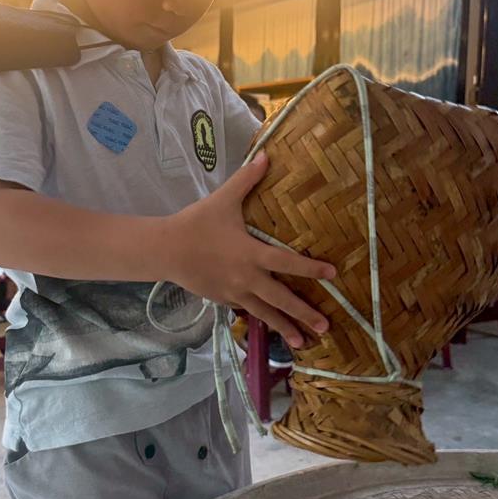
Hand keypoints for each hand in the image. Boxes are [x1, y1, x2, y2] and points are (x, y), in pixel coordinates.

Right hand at [166, 151, 334, 347]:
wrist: (165, 250)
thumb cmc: (196, 223)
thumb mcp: (223, 199)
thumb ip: (247, 179)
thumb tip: (267, 154)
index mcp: (251, 253)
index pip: (287, 262)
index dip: (311, 269)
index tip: (332, 275)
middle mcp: (247, 278)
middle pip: (281, 299)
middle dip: (304, 314)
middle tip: (326, 328)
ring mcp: (234, 293)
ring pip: (265, 314)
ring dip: (285, 329)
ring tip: (304, 343)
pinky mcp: (224, 300)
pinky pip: (248, 312)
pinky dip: (262, 320)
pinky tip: (273, 328)